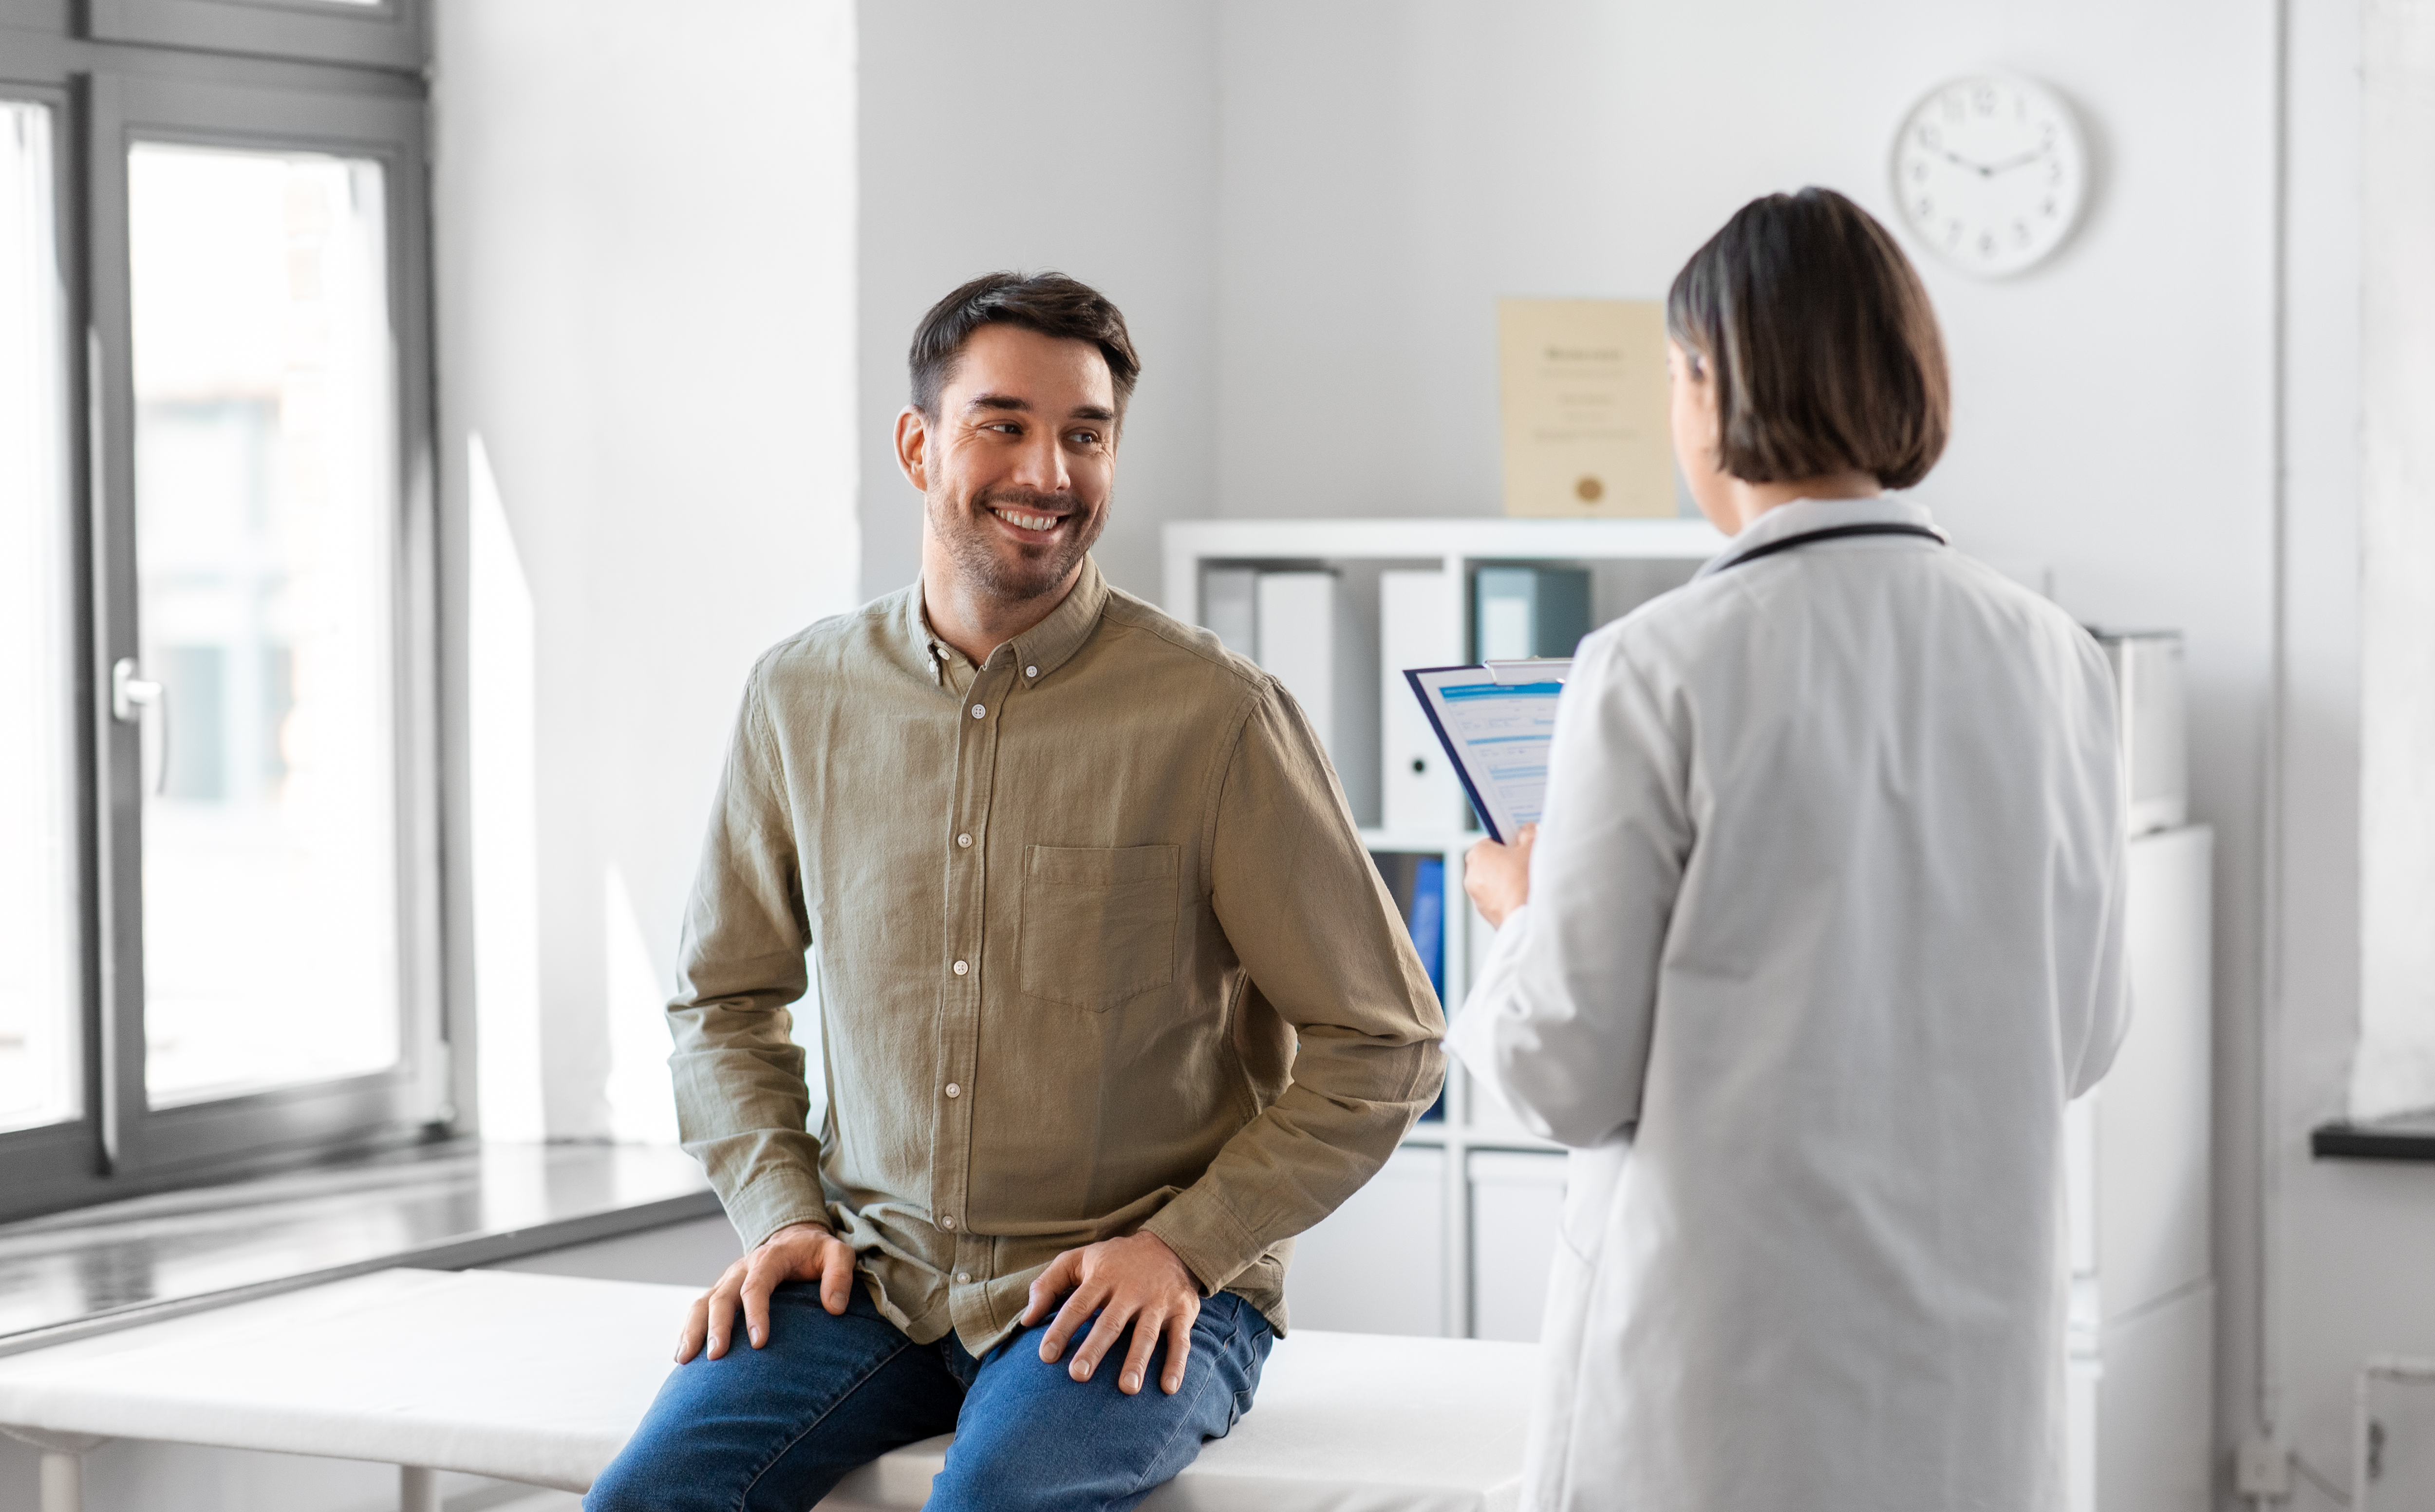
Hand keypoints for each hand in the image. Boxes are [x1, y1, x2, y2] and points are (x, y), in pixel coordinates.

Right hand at [677, 1221, 853, 1362]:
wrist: (794, 1238)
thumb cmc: (817, 1252)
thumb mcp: (838, 1253)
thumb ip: (840, 1275)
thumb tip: (835, 1308)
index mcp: (770, 1258)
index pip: (757, 1286)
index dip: (756, 1314)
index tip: (759, 1343)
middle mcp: (742, 1268)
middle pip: (723, 1296)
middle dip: (718, 1326)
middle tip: (716, 1356)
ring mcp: (728, 1280)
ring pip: (703, 1303)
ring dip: (693, 1330)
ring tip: (684, 1360)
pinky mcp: (722, 1291)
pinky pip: (699, 1310)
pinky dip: (689, 1331)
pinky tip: (683, 1356)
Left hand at [1019, 1231, 1199, 1395]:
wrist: (1171, 1244)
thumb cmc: (1114, 1261)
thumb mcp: (1079, 1260)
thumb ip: (1048, 1285)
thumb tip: (1026, 1320)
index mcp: (1102, 1277)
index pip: (1078, 1305)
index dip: (1061, 1329)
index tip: (1046, 1356)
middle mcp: (1130, 1290)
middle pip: (1110, 1322)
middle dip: (1094, 1349)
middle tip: (1078, 1375)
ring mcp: (1157, 1301)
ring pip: (1146, 1333)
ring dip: (1136, 1361)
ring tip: (1126, 1388)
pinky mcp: (1182, 1311)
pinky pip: (1180, 1340)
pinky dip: (1176, 1363)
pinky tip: (1168, 1388)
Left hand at [1464, 824, 1536, 927]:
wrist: (1528, 918)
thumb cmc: (1526, 881)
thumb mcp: (1532, 846)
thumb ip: (1528, 833)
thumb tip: (1527, 830)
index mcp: (1477, 854)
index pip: (1491, 841)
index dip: (1508, 841)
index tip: (1521, 843)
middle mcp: (1471, 876)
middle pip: (1492, 862)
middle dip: (1508, 861)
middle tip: (1528, 861)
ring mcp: (1477, 898)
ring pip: (1495, 883)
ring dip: (1509, 881)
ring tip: (1530, 881)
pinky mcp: (1487, 915)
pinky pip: (1499, 900)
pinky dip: (1510, 898)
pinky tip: (1526, 897)